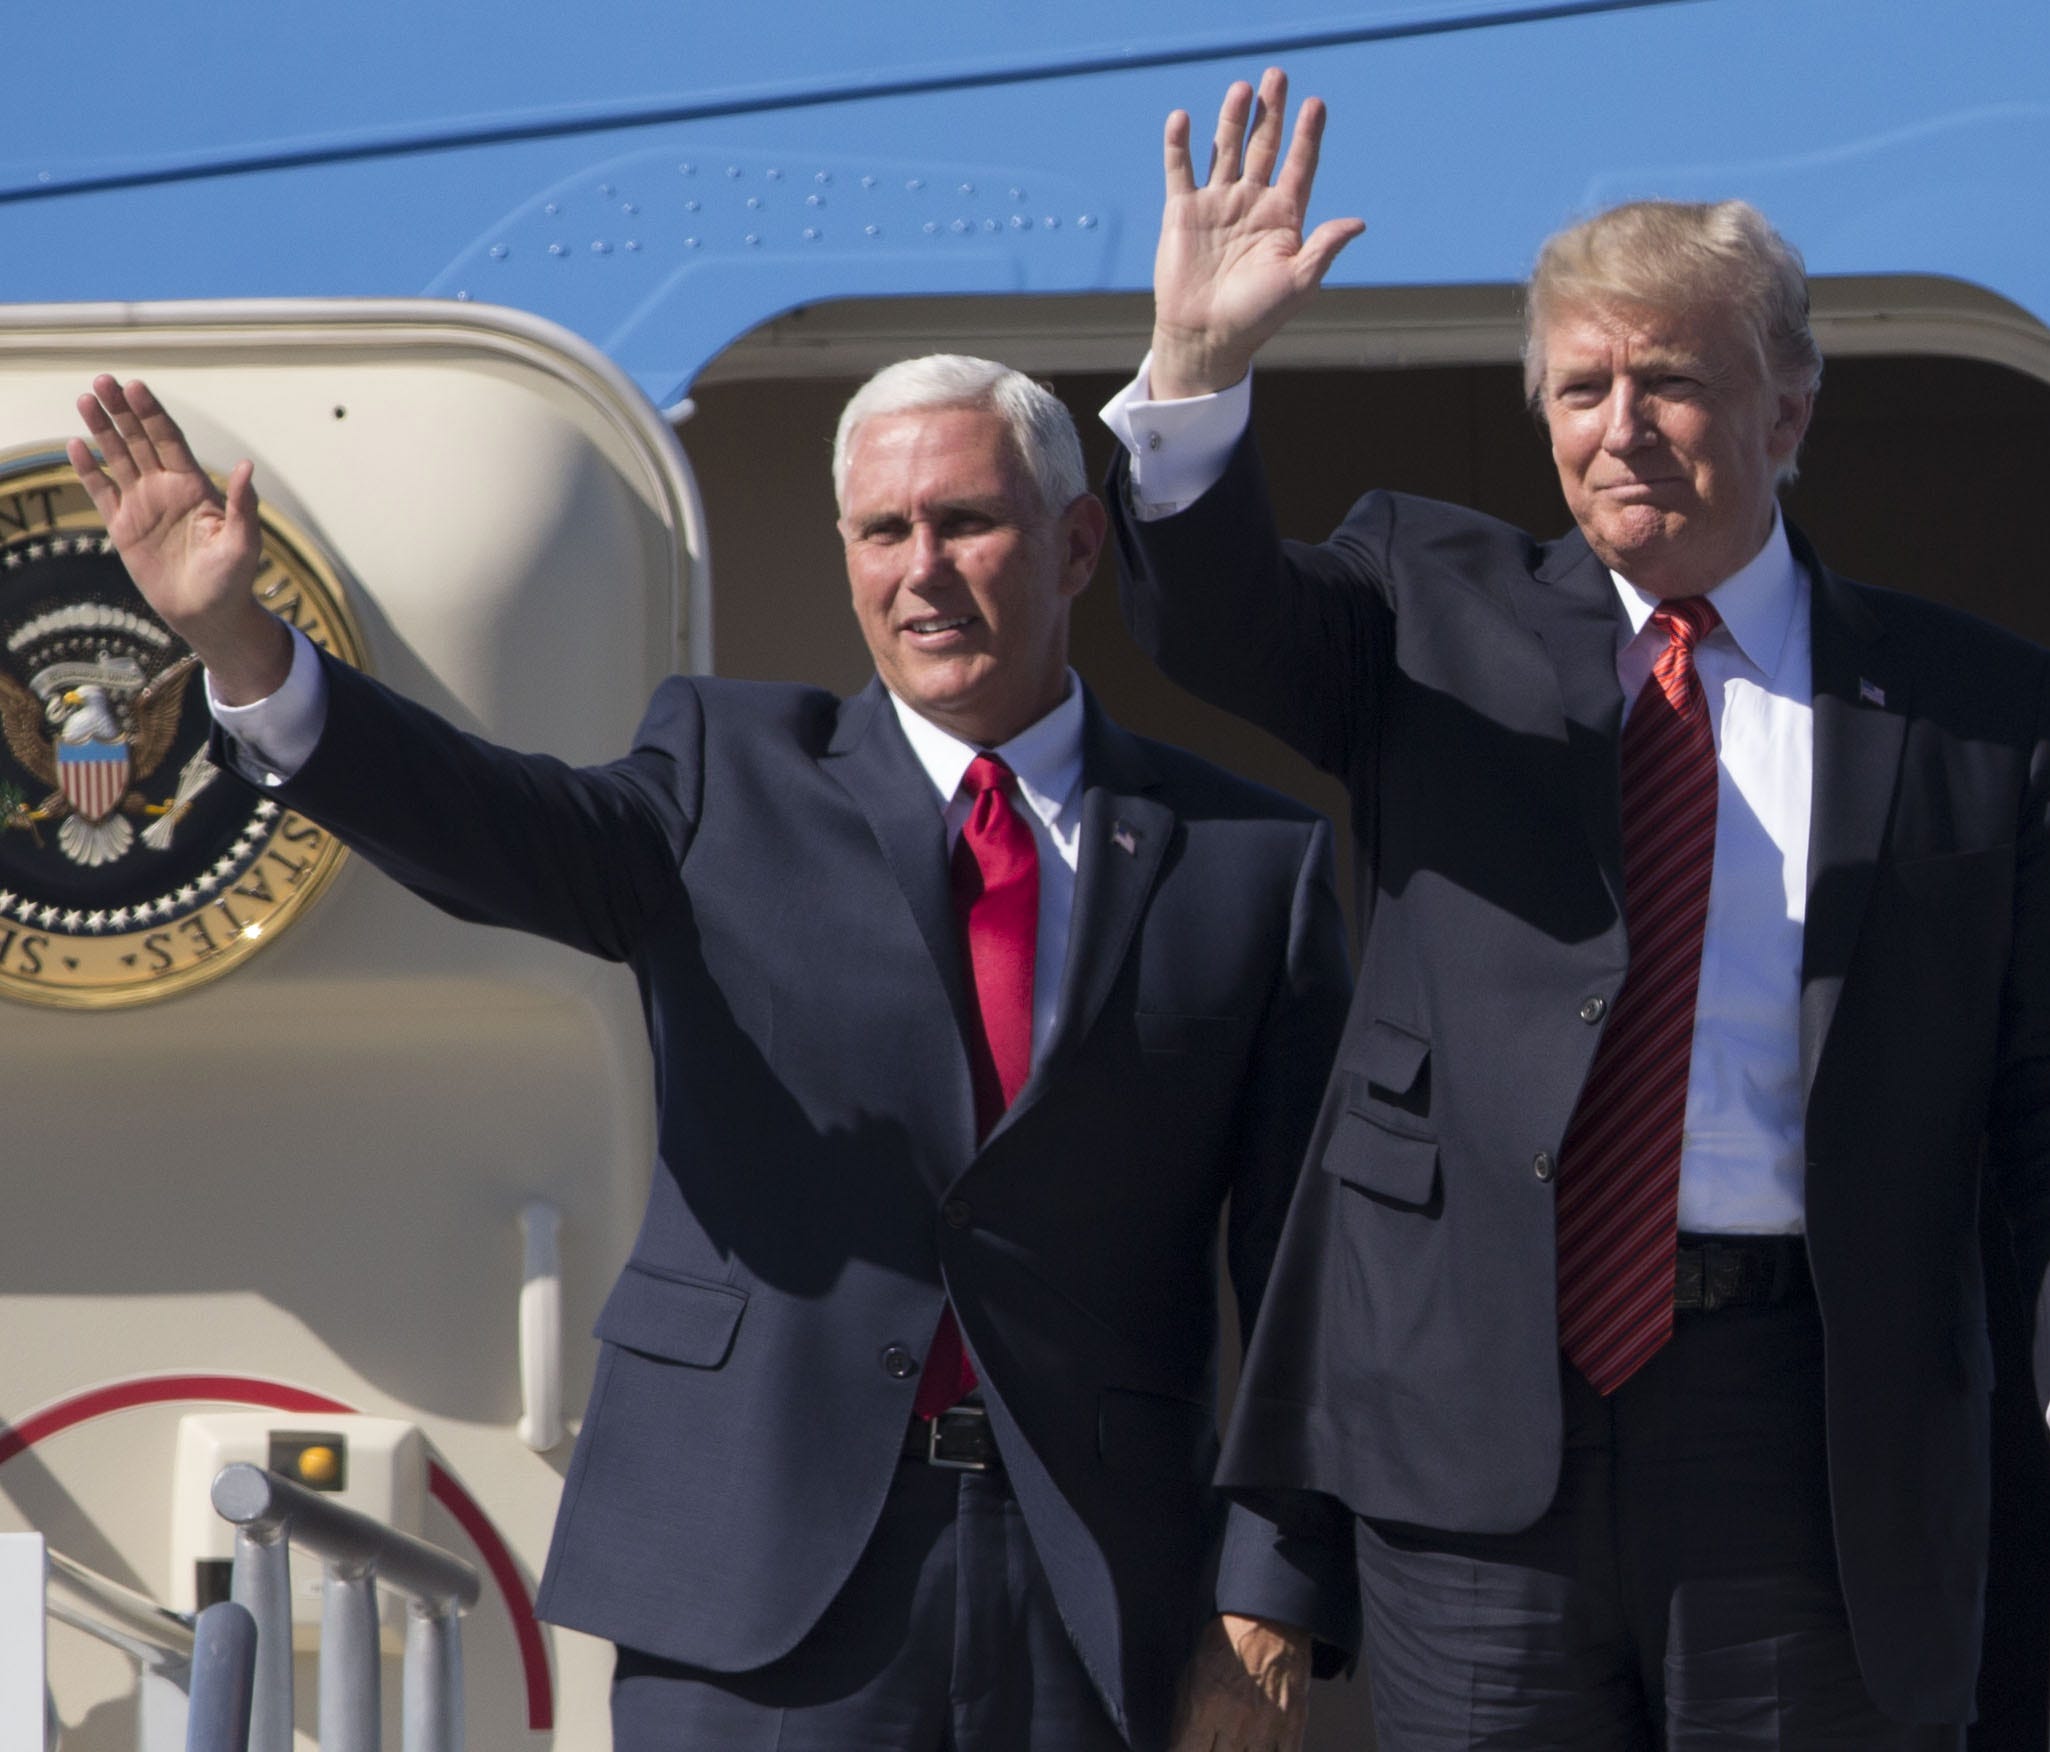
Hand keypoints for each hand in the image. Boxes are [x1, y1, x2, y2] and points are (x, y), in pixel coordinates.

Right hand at [69, 376, 289, 703]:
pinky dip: (88, 470)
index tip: (136, 387)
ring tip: (85, 399)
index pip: (169, 440)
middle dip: (122, 410)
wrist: (209, 615)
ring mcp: (143, 505)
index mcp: (195, 486)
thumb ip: (244, 505)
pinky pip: (102, 491)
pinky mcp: (124, 527)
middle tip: (102, 380)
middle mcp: (167, 489)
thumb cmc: (234, 580)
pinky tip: (74, 445)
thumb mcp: (244, 542)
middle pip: (139, 439)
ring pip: (118, 458)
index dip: (152, 413)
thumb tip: (249, 467)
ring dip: (102, 429)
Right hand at [1149, 67, 1364, 400]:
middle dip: (1272, 113)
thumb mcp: (1298, 283)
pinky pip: (1181, 170)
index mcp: (1283, 219)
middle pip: (1264, 147)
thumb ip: (1324, 248)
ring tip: (1242, 88)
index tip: (1317, 104)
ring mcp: (1217, 205)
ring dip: (1233, 119)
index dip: (1308, 136)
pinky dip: (1179, 145)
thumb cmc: (1256, 317)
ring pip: (1226, 150)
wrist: (1206, 337)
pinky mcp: (1183, 212)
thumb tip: (1358, 223)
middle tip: (1278, 76)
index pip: (1300, 166)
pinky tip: (1182, 119)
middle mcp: (1252, 204)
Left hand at [1168, 1612, 1309, 1751]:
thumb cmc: (1230, 1641)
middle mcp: (1235, 1721)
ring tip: (1235, 1742)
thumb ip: (1184, 1711)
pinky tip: (1258, 1746)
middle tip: (1213, 1741)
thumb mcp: (1193, 1669)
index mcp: (1206, 1705)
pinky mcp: (1292, 1725)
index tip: (1188, 1748)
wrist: (1270, 1619)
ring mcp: (1266, 1726)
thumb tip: (1178, 1742)